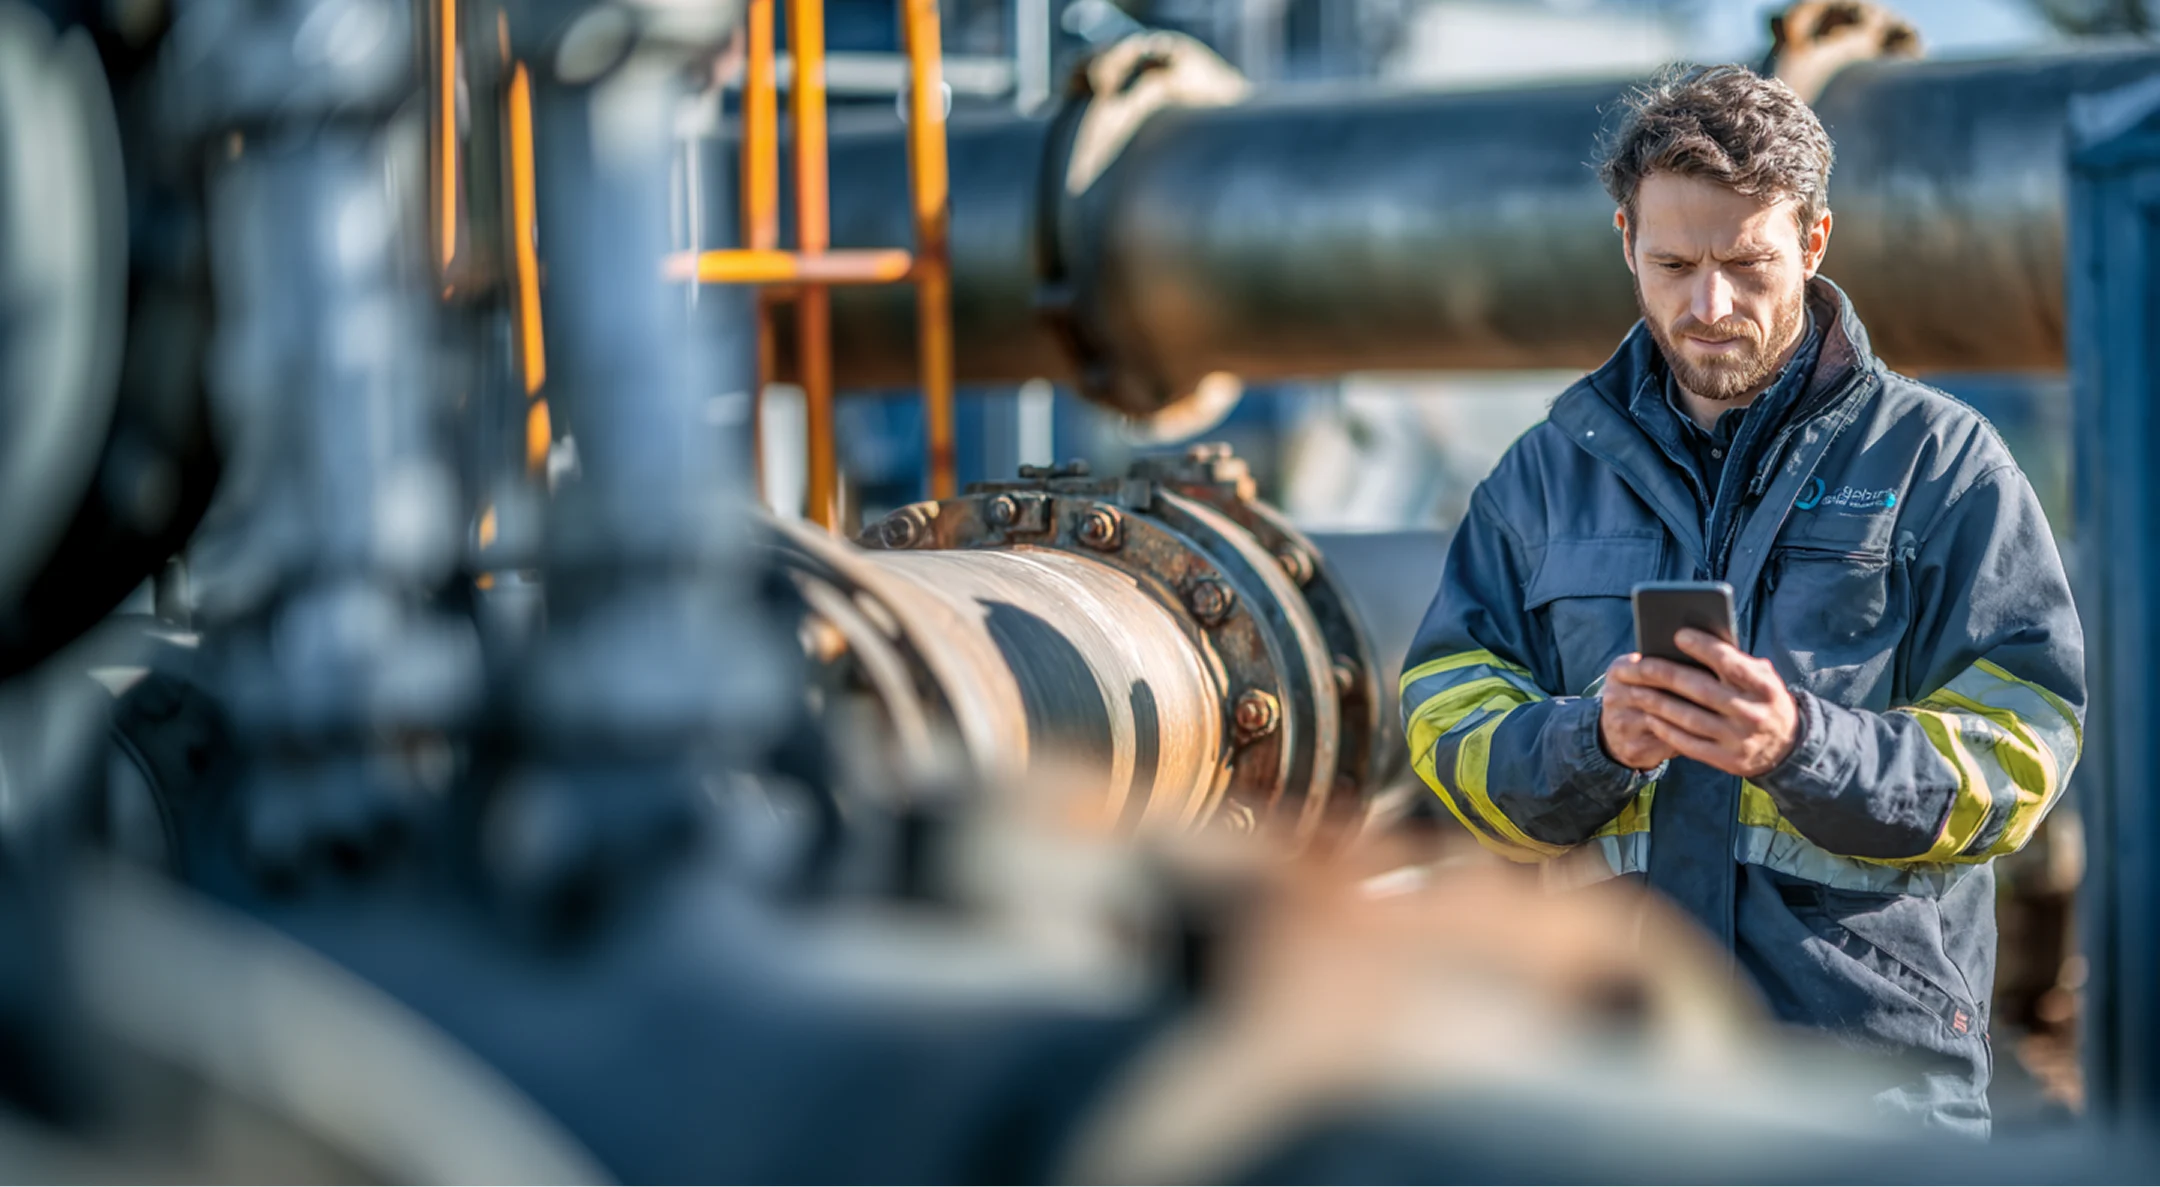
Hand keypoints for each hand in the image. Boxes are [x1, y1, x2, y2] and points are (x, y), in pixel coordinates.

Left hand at [1607, 630, 1798, 778]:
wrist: (1786, 748)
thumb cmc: (1762, 701)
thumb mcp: (1763, 680)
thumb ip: (1736, 663)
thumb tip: (1695, 641)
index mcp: (1765, 688)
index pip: (1731, 663)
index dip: (1704, 647)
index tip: (1678, 634)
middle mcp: (1753, 713)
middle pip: (1701, 690)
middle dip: (1667, 674)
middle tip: (1642, 664)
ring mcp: (1739, 740)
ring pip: (1690, 718)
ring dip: (1659, 703)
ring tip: (1637, 690)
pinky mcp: (1727, 761)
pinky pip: (1689, 744)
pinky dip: (1667, 730)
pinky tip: (1650, 717)